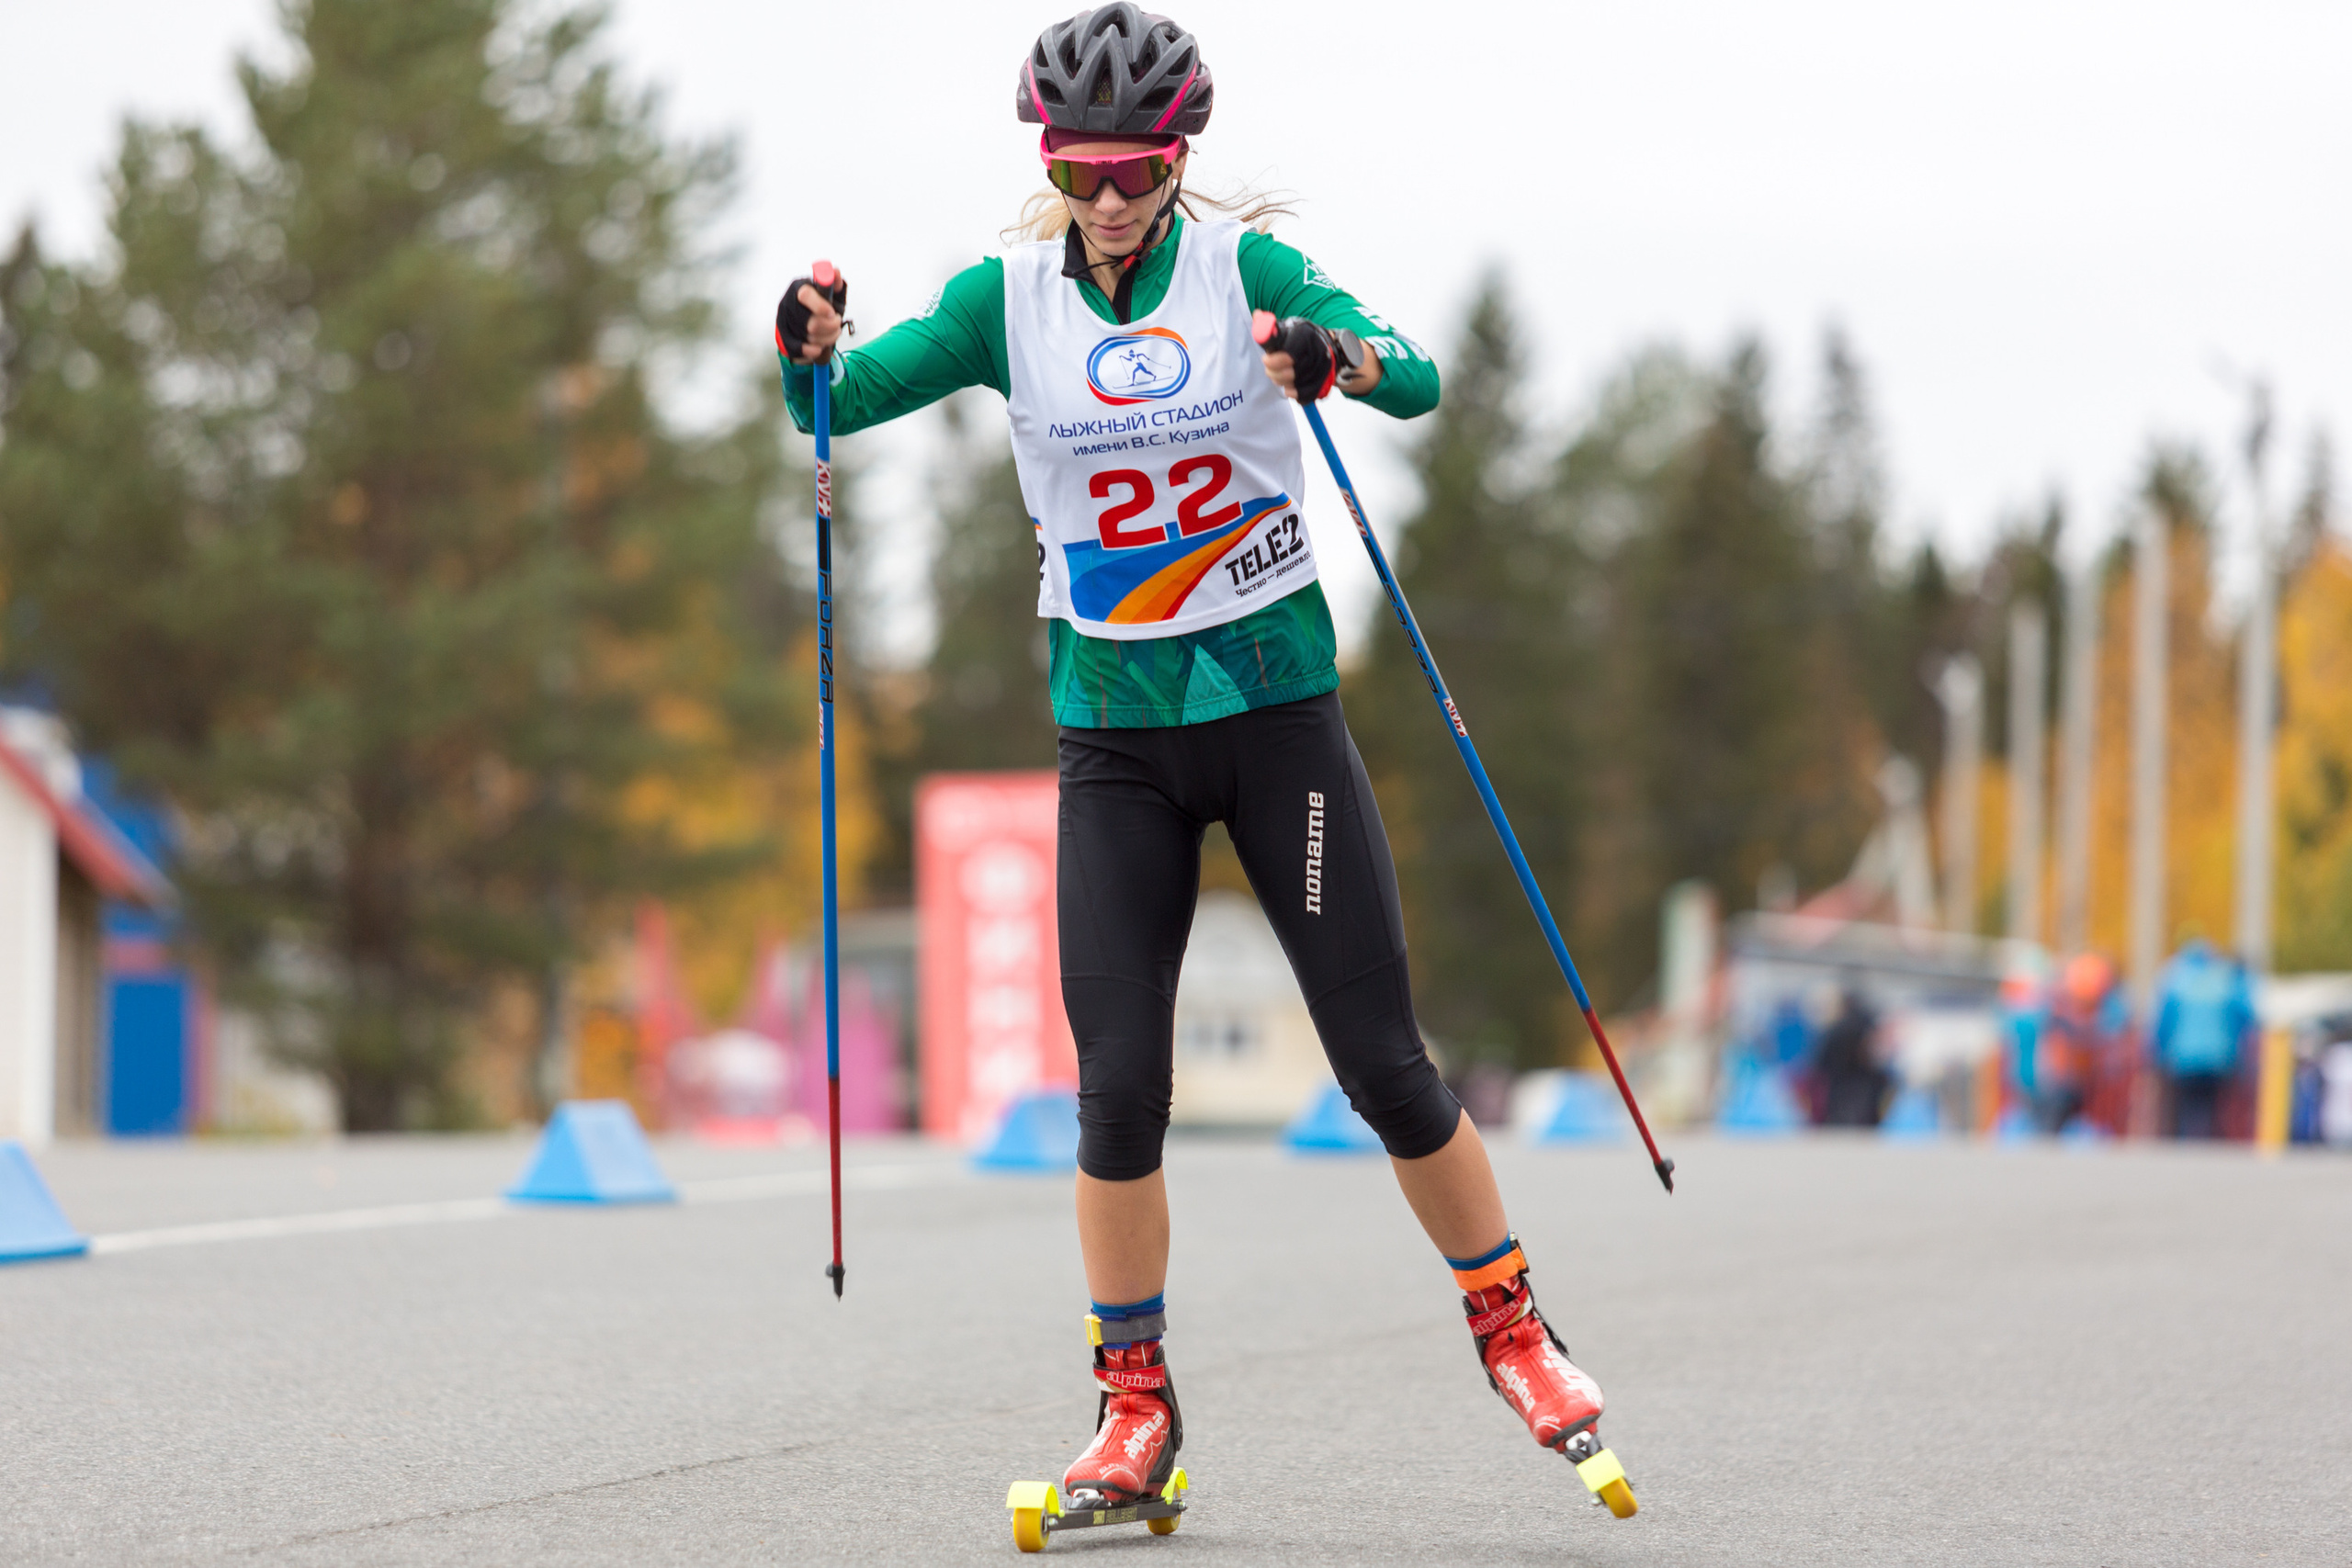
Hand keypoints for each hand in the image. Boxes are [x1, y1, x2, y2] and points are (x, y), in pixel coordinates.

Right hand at [775, 261, 847, 364]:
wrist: (809, 325)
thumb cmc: (823, 306)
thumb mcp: (832, 294)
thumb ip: (835, 285)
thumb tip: (835, 272)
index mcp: (799, 288)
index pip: (805, 295)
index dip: (820, 306)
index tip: (832, 313)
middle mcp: (788, 303)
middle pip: (811, 322)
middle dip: (831, 326)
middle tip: (837, 322)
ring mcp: (784, 321)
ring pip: (810, 336)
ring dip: (828, 337)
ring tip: (833, 332)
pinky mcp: (784, 337)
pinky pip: (799, 348)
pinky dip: (812, 349)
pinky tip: (819, 348)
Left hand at [1252, 312, 1379, 402]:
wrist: (1324, 344)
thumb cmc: (1298, 337)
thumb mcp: (1286, 327)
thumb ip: (1268, 325)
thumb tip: (1257, 315)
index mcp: (1305, 335)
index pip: (1288, 355)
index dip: (1274, 361)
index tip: (1265, 360)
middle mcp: (1317, 351)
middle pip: (1291, 373)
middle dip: (1274, 373)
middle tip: (1268, 369)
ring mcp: (1323, 368)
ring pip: (1297, 385)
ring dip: (1282, 382)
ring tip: (1278, 375)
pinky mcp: (1324, 382)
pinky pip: (1306, 395)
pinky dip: (1295, 394)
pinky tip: (1288, 387)